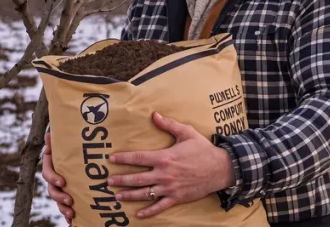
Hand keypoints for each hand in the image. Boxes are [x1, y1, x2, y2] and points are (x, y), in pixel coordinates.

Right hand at [41, 132, 74, 223]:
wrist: (81, 152)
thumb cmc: (71, 145)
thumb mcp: (65, 142)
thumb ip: (57, 140)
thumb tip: (49, 134)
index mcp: (51, 165)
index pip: (47, 173)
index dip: (53, 178)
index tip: (63, 182)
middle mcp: (53, 177)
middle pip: (52, 190)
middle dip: (60, 196)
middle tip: (70, 200)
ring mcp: (59, 187)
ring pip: (57, 200)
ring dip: (63, 207)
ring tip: (71, 213)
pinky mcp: (67, 194)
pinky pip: (64, 206)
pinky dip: (67, 214)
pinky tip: (72, 221)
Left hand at [108, 112, 236, 218]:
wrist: (220, 168)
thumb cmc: (202, 149)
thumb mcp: (186, 132)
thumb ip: (168, 124)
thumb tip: (154, 115)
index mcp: (164, 157)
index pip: (138, 158)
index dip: (123, 158)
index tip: (112, 159)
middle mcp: (164, 174)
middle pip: (137, 178)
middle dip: (121, 180)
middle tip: (108, 181)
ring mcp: (169, 188)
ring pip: (145, 193)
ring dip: (129, 195)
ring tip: (117, 196)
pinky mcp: (176, 198)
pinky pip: (159, 206)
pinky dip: (149, 211)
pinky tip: (138, 214)